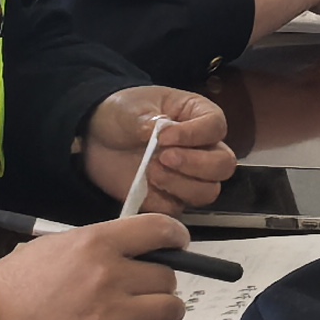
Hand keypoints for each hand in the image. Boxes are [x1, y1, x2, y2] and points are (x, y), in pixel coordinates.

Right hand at [0, 214, 197, 319]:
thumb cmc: (13, 285)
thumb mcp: (55, 246)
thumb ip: (99, 245)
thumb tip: (138, 251)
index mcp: (96, 243)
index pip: (160, 230)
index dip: (176, 237)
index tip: (177, 245)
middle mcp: (109, 275)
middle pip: (168, 276)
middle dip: (160, 282)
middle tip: (144, 289)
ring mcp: (110, 316)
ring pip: (170, 309)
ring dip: (163, 311)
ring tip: (145, 314)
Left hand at [82, 88, 237, 213]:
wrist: (95, 138)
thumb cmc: (122, 114)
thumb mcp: (131, 109)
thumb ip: (147, 120)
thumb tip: (161, 132)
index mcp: (199, 116)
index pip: (216, 127)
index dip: (195, 134)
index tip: (164, 137)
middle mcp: (203, 148)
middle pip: (224, 165)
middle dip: (196, 165)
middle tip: (163, 158)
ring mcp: (189, 177)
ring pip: (208, 191)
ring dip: (181, 185)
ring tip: (150, 172)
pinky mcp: (170, 198)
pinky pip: (177, 210)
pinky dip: (161, 203)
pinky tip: (143, 188)